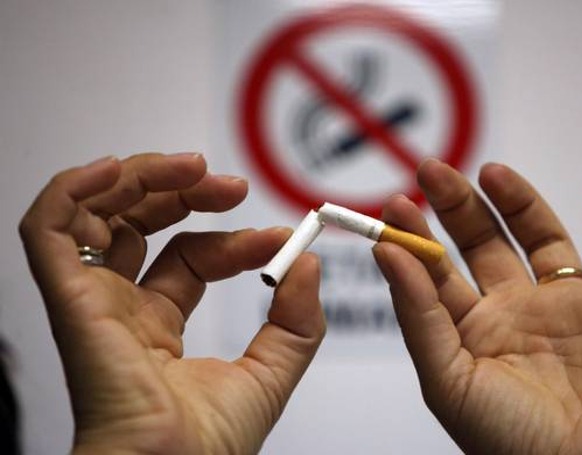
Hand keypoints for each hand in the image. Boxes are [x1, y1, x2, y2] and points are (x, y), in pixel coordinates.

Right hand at [19, 153, 324, 453]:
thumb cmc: (209, 446)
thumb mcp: (272, 369)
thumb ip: (296, 318)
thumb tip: (307, 263)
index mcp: (158, 324)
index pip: (190, 255)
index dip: (234, 238)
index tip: (278, 238)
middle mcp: (121, 307)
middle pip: (138, 224)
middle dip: (183, 190)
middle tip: (231, 185)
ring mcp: (93, 300)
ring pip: (97, 215)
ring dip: (140, 178)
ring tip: (189, 167)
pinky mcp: (70, 299)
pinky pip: (48, 231)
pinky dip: (72, 192)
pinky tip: (114, 171)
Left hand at [373, 159, 581, 453]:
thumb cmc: (510, 443)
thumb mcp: (448, 378)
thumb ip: (419, 313)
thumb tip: (387, 252)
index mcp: (474, 331)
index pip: (439, 273)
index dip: (417, 237)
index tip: (396, 202)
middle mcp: (519, 314)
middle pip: (485, 245)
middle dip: (459, 206)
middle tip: (432, 170)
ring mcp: (571, 310)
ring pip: (546, 240)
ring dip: (522, 202)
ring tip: (491, 172)